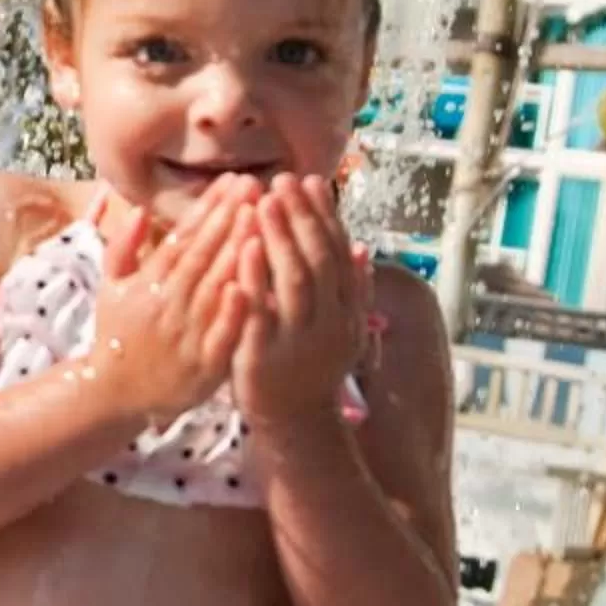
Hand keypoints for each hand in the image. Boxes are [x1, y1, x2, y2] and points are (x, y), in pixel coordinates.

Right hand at [85, 175, 256, 429]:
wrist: (115, 394)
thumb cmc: (117, 334)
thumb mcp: (110, 287)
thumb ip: (123, 247)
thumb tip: (137, 208)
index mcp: (149, 282)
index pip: (183, 237)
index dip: (208, 208)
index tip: (232, 180)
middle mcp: (168, 304)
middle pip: (203, 255)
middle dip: (230, 218)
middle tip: (255, 186)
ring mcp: (186, 335)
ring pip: (215, 288)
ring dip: (237, 253)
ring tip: (261, 220)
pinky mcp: (203, 366)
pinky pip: (220, 335)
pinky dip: (232, 312)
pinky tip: (248, 286)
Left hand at [232, 173, 372, 427]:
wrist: (297, 424)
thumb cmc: (313, 368)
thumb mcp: (342, 330)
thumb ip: (351, 290)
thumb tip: (362, 248)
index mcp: (346, 311)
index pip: (338, 253)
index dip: (325, 216)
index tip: (311, 181)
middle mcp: (329, 322)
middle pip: (317, 261)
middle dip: (300, 218)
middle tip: (280, 181)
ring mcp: (299, 340)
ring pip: (295, 282)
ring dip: (280, 239)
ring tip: (262, 203)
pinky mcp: (266, 357)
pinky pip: (261, 314)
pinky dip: (254, 281)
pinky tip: (243, 250)